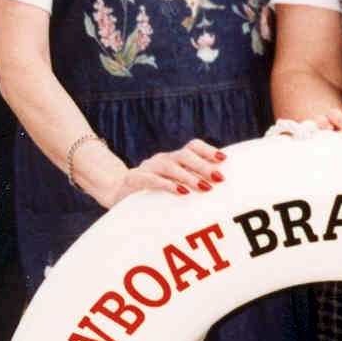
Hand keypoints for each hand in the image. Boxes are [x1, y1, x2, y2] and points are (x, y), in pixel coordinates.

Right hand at [104, 138, 226, 204]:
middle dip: (204, 166)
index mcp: (173, 159)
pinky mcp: (136, 179)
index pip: (192, 147)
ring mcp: (148, 168)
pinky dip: (168, 185)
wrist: (117, 194)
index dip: (208, 150)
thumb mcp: (173, 185)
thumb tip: (219, 186)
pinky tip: (181, 192)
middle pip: (185, 155)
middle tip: (219, 178)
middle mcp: (162, 159)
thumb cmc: (152, 193)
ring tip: (205, 188)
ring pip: (171, 166)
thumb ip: (191, 182)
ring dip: (189, 176)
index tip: (224, 159)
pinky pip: (153, 179)